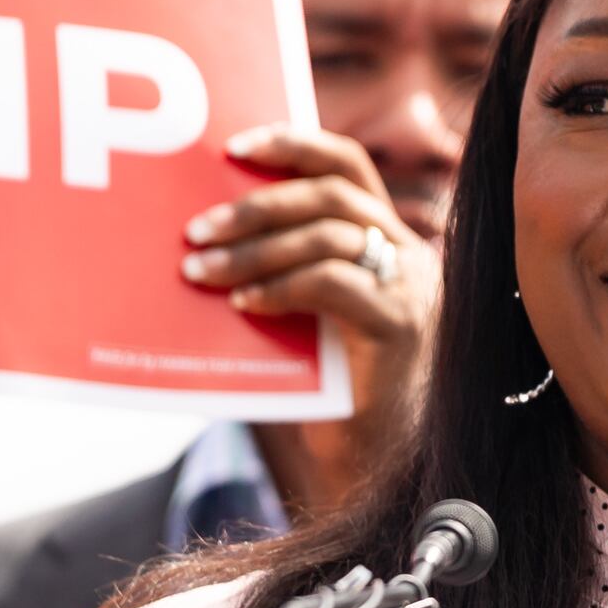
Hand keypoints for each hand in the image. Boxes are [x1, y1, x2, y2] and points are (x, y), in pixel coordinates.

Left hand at [182, 125, 439, 458]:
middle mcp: (406, 253)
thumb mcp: (301, 311)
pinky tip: (243, 303)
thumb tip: (202, 232)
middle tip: (197, 228)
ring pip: (328, 236)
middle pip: (332, 194)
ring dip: (256, 249)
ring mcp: (410, 287)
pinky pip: (334, 285)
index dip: (294, 144)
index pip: (345, 166)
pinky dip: (282, 287)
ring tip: (201, 270)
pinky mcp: (400, 326)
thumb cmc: (326, 388)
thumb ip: (278, 266)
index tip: (233, 147)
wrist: (371, 463)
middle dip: (257, 205)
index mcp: (384, 237)